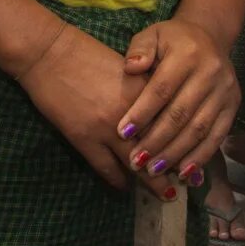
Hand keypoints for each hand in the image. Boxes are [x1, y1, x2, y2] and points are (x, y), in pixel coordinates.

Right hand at [18, 23, 173, 195]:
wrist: (49, 52)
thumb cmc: (86, 53)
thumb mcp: (126, 67)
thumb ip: (145, 88)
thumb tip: (162, 110)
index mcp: (143, 91)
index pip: (172, 122)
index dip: (186, 140)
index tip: (195, 152)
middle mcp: (131, 113)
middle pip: (160, 147)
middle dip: (175, 166)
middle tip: (188, 181)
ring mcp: (106, 129)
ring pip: (137, 164)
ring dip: (153, 181)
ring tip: (165, 193)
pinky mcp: (84, 139)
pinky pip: (106, 168)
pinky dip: (118, 181)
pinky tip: (125, 187)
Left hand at [116, 17, 239, 188]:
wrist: (210, 37)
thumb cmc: (173, 40)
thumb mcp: (153, 34)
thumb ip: (140, 49)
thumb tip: (131, 68)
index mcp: (188, 54)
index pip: (162, 88)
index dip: (142, 112)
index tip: (123, 132)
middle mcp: (211, 72)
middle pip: (181, 113)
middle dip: (157, 141)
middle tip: (136, 161)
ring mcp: (225, 91)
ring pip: (199, 129)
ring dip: (176, 153)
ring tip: (154, 170)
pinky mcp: (234, 106)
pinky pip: (217, 136)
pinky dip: (200, 156)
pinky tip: (183, 172)